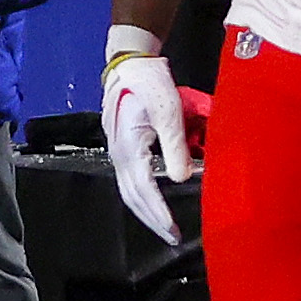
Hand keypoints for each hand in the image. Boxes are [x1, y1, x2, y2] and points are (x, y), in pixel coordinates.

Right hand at [100, 40, 193, 244]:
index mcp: (128, 147)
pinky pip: (130, 181)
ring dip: (146, 212)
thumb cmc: (150, 83)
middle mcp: (118, 154)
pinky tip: (155, 202)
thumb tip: (183, 178)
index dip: (158, 212)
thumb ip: (175, 144)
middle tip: (172, 238)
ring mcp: (117, 151)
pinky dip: (143, 198)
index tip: (174, 230)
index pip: (143, 189)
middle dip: (151, 220)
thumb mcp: (168, 110)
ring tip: (165, 227)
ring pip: (128, 191)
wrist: (130, 63)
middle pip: (132, 197)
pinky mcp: (122, 147)